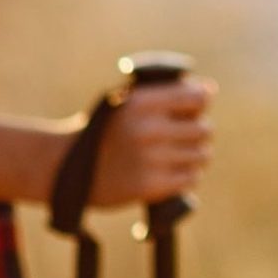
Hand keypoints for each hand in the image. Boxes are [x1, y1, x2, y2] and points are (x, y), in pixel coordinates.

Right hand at [88, 77, 214, 208]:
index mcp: (141, 102)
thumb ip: (166, 93)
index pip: (197, 98)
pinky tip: (172, 170)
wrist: (66, 166)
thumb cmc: (105, 129)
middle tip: (182, 135)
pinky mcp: (150, 187)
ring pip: (202, 155)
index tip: (192, 109)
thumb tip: (210, 90)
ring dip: (195, 155)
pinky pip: (191, 178)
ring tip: (175, 154)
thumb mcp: (126, 101)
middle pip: (204, 129)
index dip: (200, 103)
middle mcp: (147, 129)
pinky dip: (187, 175)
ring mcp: (150, 159)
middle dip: (197, 131)